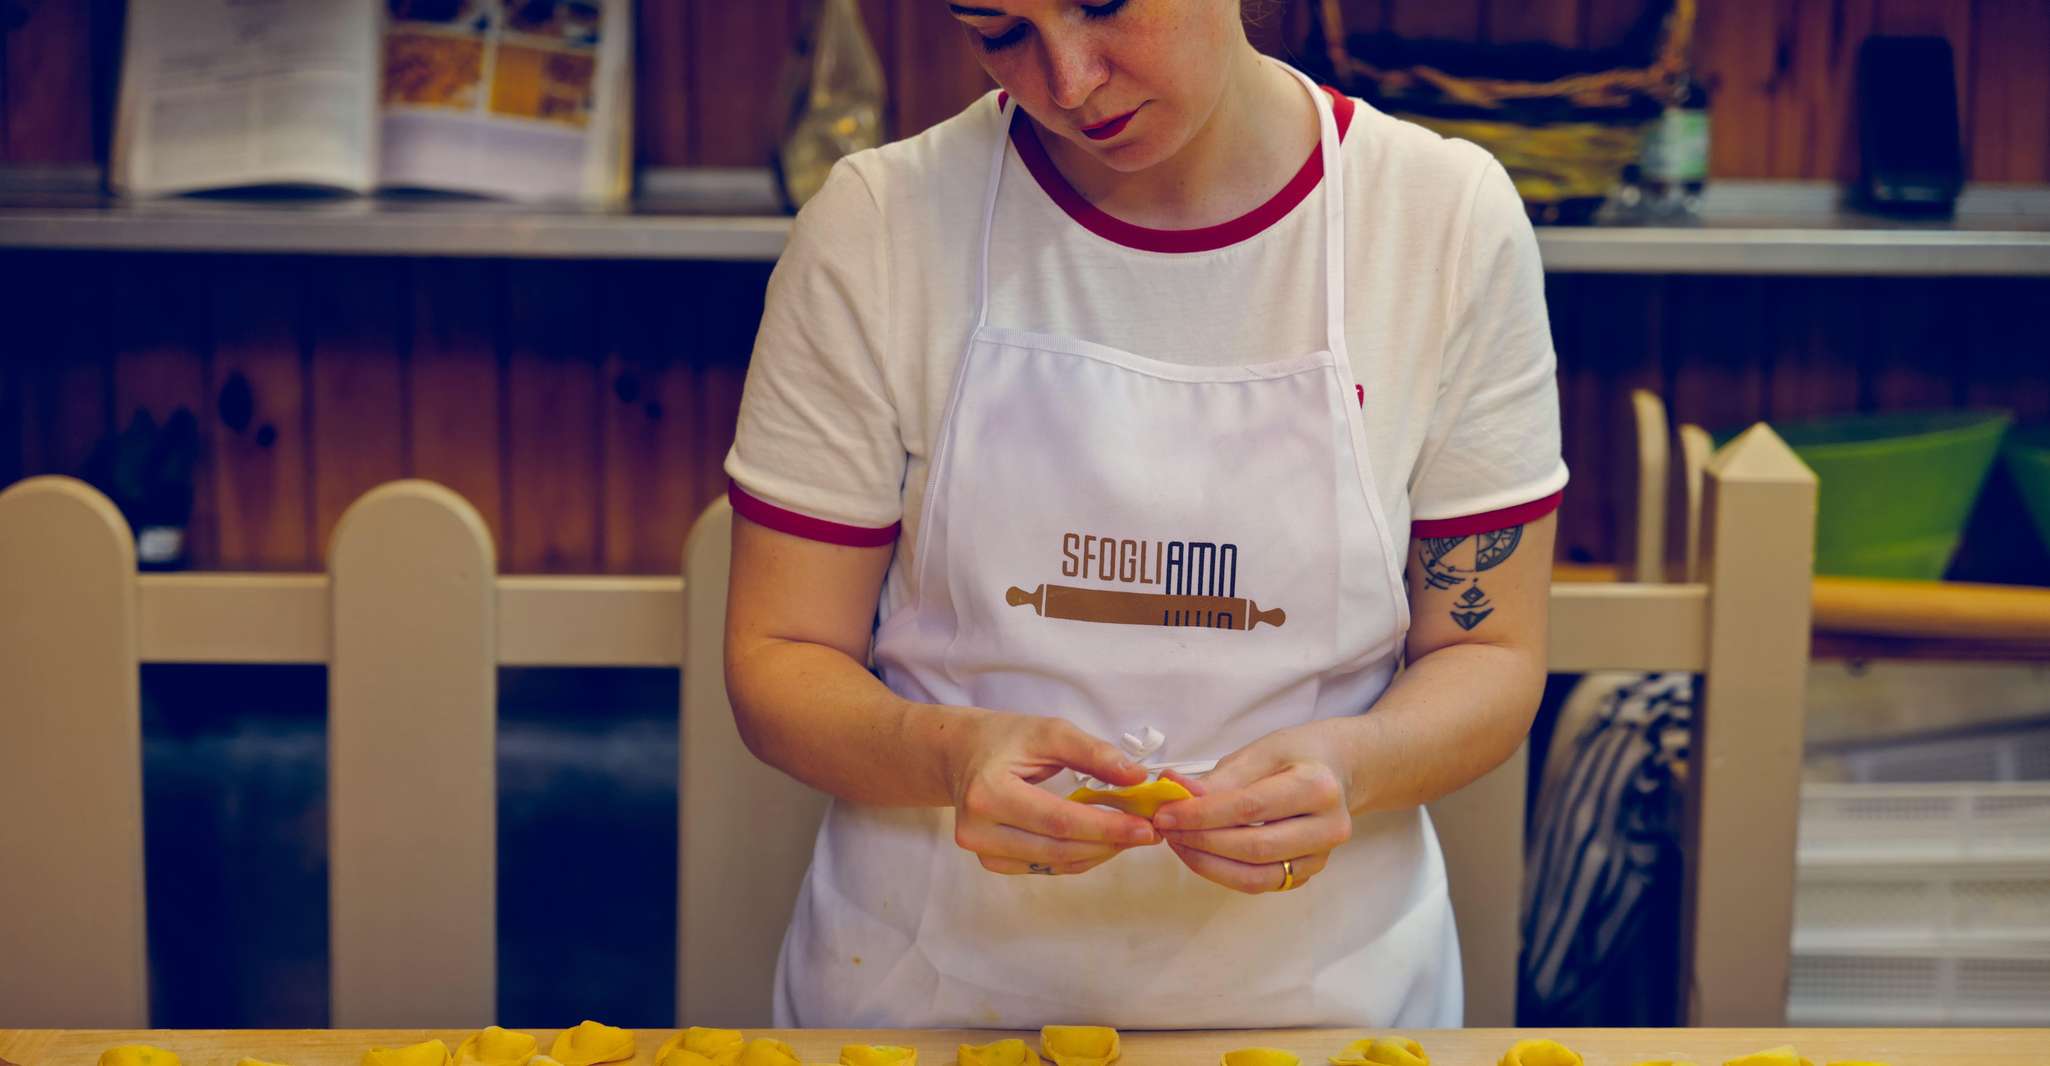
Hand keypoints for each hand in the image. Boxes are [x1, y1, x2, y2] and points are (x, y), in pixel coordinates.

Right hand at [947, 710, 1160, 875]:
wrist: (963, 754)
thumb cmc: (1006, 739)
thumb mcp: (1050, 732)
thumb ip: (1094, 753)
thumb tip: (1137, 778)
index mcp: (988, 792)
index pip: (1058, 820)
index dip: (1105, 827)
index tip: (1145, 826)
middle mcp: (978, 829)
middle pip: (1058, 848)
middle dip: (1109, 842)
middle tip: (1148, 833)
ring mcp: (981, 851)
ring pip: (1054, 863)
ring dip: (1098, 852)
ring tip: (1130, 835)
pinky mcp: (990, 862)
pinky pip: (1045, 866)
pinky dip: (1078, 857)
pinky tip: (1101, 841)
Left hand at [1152, 722, 1354, 893]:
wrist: (1339, 771)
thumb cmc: (1298, 755)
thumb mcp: (1261, 751)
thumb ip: (1220, 779)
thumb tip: (1177, 794)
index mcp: (1318, 787)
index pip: (1250, 808)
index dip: (1202, 814)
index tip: (1166, 813)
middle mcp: (1328, 827)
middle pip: (1253, 847)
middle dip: (1201, 841)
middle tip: (1166, 828)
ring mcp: (1321, 856)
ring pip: (1256, 876)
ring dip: (1208, 864)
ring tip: (1178, 842)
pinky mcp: (1308, 873)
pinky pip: (1261, 883)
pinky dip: (1224, 873)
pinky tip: (1201, 854)